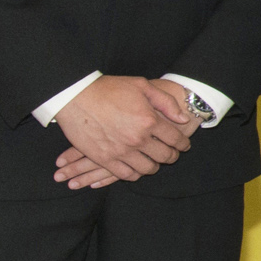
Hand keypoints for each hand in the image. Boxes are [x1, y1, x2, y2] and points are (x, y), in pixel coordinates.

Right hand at [50, 75, 193, 188]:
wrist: (76, 96)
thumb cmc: (109, 88)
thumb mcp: (142, 86)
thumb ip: (166, 102)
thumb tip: (182, 119)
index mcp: (149, 120)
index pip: (175, 139)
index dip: (183, 144)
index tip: (184, 145)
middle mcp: (138, 139)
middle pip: (165, 156)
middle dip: (172, 156)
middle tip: (172, 154)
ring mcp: (121, 151)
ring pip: (147, 169)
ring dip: (154, 166)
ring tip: (155, 162)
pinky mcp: (104, 159)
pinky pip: (126, 175)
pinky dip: (135, 174)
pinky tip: (137, 169)